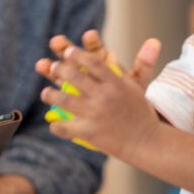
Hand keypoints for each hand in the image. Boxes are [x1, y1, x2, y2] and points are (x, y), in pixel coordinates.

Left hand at [35, 36, 161, 159]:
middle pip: (74, 77)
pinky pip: (65, 127)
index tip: (68, 51)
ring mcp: (96, 114)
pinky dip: (56, 126)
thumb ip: (121, 71)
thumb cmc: (141, 113)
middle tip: (52, 67)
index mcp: (116, 83)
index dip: (77, 54)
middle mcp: (104, 96)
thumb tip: (111, 53)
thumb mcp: (136, 88)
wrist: (148, 142)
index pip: (93, 62)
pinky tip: (53, 124)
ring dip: (50, 95)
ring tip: (46, 93)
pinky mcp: (90, 133)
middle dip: (59, 69)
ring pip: (64, 100)